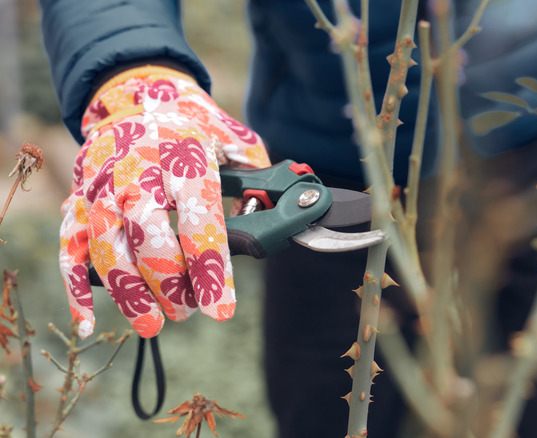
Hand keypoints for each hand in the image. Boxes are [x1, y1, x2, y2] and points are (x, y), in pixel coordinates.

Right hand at [59, 66, 269, 337]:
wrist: (136, 94)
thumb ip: (260, 179)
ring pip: (106, 243)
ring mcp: (103, 183)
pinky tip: (91, 321)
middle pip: (147, 231)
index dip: (209, 266)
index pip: (199, 216)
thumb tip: (287, 215)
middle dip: (167, 280)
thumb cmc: (195, 128)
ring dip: (128, 291)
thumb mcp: (235, 141)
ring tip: (152, 323)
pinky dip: (76, 286)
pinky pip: (70, 245)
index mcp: (184, 154)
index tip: (220, 308)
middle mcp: (139, 168)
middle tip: (186, 311)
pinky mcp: (79, 197)